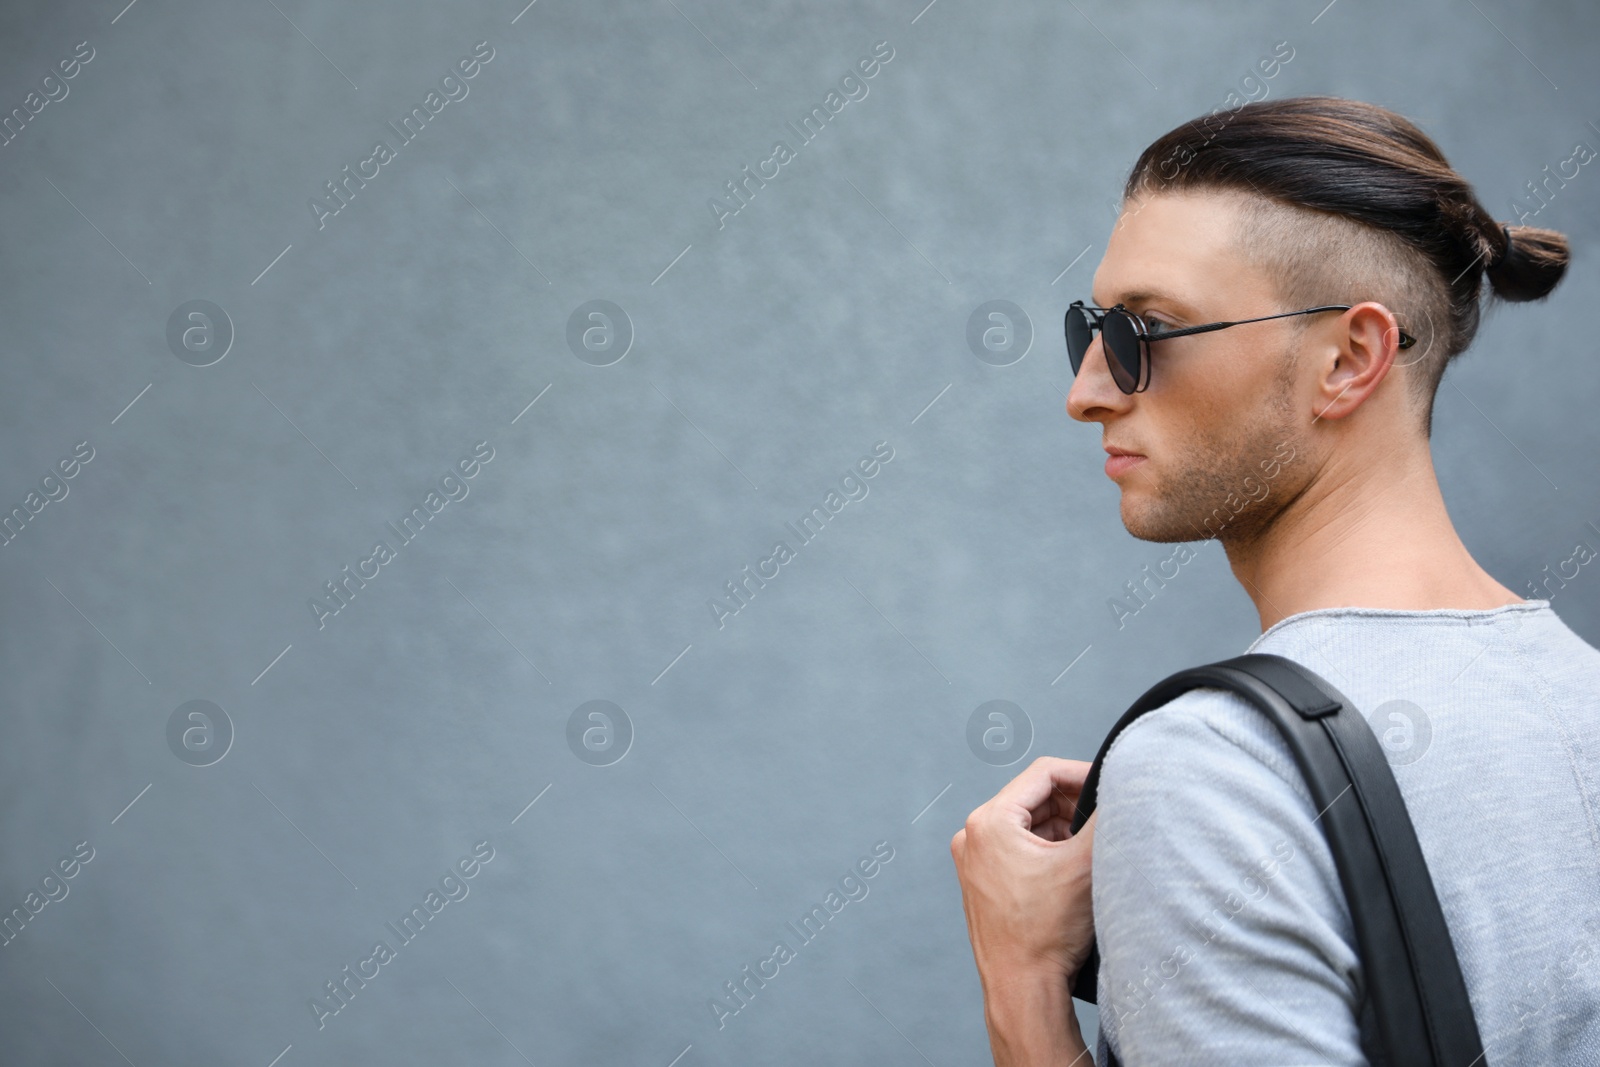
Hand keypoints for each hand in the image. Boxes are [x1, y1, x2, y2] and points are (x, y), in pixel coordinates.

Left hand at [952, 757, 1099, 1063]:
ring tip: (1093, 850)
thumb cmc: (1046, 932)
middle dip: (1075, 806)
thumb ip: (1105, 818)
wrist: (1022, 989)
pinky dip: (1049, 852)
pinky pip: (1020, 849)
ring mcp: (975, 860)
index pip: (1044, 773)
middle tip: (1108, 820)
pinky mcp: (983, 881)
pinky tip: (1074, 870)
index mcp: (989, 821)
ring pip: (1030, 825)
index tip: (1112, 783)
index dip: (1083, 773)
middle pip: (1035, 799)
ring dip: (1064, 830)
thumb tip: (1125, 786)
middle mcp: (973, 836)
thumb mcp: (1085, 864)